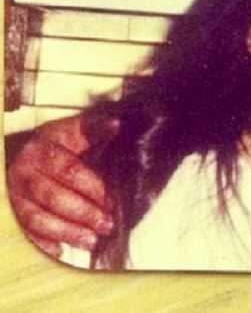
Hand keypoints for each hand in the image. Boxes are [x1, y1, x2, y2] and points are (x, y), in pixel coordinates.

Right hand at [7, 114, 116, 256]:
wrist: (19, 155)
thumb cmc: (52, 146)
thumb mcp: (70, 132)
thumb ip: (92, 130)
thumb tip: (115, 125)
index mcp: (42, 149)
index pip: (69, 170)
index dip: (92, 187)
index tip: (111, 200)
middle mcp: (25, 172)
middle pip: (54, 197)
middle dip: (83, 214)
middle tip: (106, 224)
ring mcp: (14, 194)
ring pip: (38, 218)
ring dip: (67, 232)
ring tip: (91, 240)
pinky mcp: (10, 213)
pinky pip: (24, 232)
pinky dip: (43, 243)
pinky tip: (61, 250)